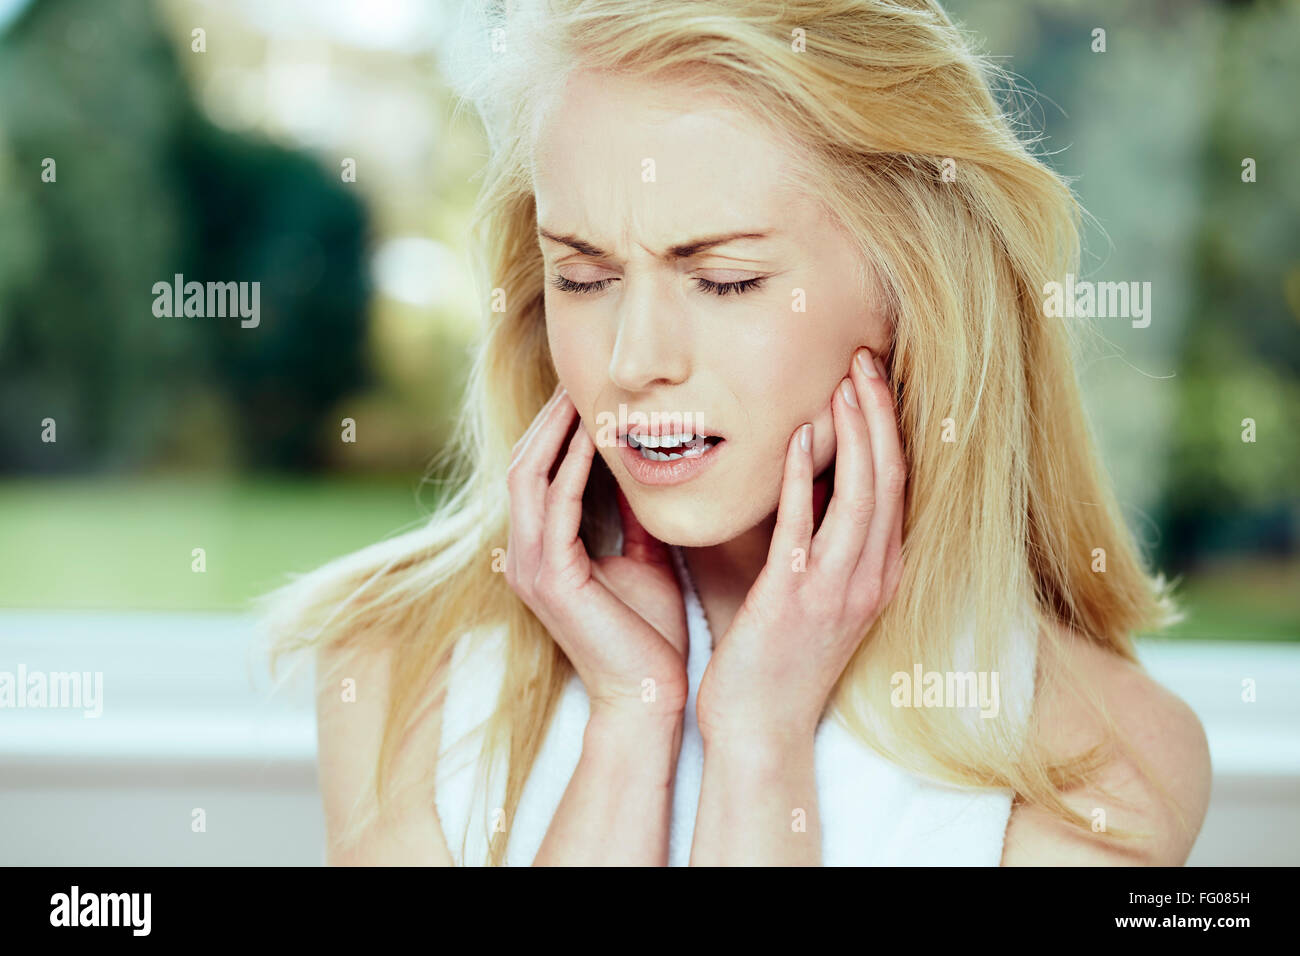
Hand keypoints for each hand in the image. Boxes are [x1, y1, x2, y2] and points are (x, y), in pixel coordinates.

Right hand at [504, 384, 688, 727]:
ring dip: (555, 431)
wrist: (647, 695)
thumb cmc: (649, 635)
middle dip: (549, 419)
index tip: (589, 393)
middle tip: (578, 379)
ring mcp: (530, 567)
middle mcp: (525, 556)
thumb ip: (633, 518)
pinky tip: (595, 437)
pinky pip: (556, 505)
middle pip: (523, 466)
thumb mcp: (644, 559)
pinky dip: (572, 466)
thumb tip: (643, 470)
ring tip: (582, 394)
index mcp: (543, 553)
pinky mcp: (550, 577)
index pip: (538, 474)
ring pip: (529, 476)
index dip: (557, 431)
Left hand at [695, 347, 905, 741]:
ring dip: (855, 432)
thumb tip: (795, 479)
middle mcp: (871, 577)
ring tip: (843, 379)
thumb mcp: (809, 592)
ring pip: (862, 494)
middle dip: (879, 414)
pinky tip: (797, 436)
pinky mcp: (795, 599)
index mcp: (878, 573)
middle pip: (889, 478)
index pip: (895, 486)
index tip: (871, 380)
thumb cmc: (774, 658)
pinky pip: (806, 526)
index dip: (888, 429)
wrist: (759, 728)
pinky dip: (803, 477)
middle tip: (864, 358)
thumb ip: (813, 538)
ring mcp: (838, 590)